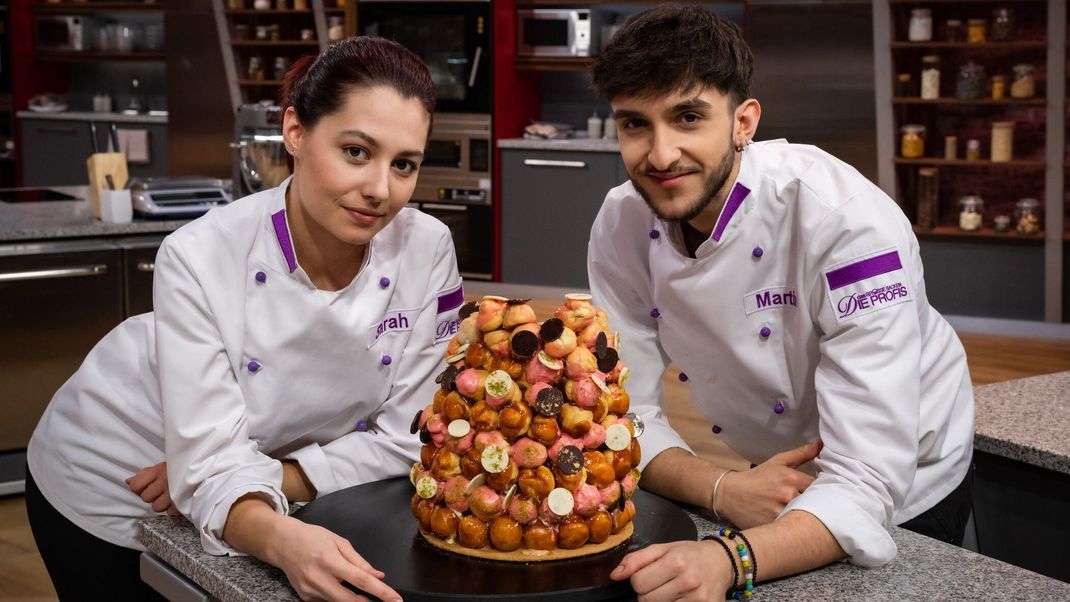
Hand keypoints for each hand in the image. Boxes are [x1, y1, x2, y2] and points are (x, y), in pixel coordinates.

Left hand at [126, 462, 178, 515]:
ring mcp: (173, 493)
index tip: (146, 486)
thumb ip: (144, 474)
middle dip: (151, 496)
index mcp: (158, 470)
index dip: (139, 488)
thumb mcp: (162, 466)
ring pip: (156, 507)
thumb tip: (128, 482)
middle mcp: (164, 482)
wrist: (204, 467)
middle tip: (160, 490)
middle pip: (145, 498)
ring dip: (162, 504)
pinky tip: (177, 501)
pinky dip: (173, 508)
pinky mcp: (182, 502)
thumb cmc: (181, 467)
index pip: (136, 486)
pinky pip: (170, 512)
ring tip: (169, 496)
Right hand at [270, 516, 401, 601]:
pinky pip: (327, 600)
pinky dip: (335, 595)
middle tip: (385, 601)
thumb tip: (378, 576)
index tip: (395, 599)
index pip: (361, 580)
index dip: (381, 592)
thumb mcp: (339, 542)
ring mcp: (310, 590)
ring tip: (352, 585)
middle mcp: (319, 578)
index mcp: (330, 560)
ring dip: (352, 598)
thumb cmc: (311, 538)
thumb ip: (360, 561)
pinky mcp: (305, 597)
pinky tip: (332, 583)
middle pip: (350, 600)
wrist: (282, 543)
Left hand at [610, 540, 733, 600]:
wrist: (722, 562)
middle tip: (660, 584)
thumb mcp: (663, 549)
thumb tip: (615, 575)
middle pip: (646, 600)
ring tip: (670, 590)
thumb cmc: (689, 554)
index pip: (638, 583)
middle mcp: (687, 581)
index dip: (638, 580)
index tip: (648, 575)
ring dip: (660, 601)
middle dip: (647, 593)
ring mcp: (697, 600)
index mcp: (675, 562)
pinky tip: (678, 598)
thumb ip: (636, 560)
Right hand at [719, 440, 821, 528]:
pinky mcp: (773, 526)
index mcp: (790, 478)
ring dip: (806, 517)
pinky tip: (791, 525)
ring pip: (805, 517)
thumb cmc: (756, 478)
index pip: (820, 486)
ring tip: (803, 516)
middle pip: (815, 503)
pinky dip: (793, 527)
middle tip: (815, 506)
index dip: (824, 489)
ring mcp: (780, 512)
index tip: (822, 492)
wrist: (730, 494)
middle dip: (816, 504)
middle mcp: (787, 495)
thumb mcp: (777, 462)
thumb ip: (801, 453)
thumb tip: (821, 444)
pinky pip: (791, 528)